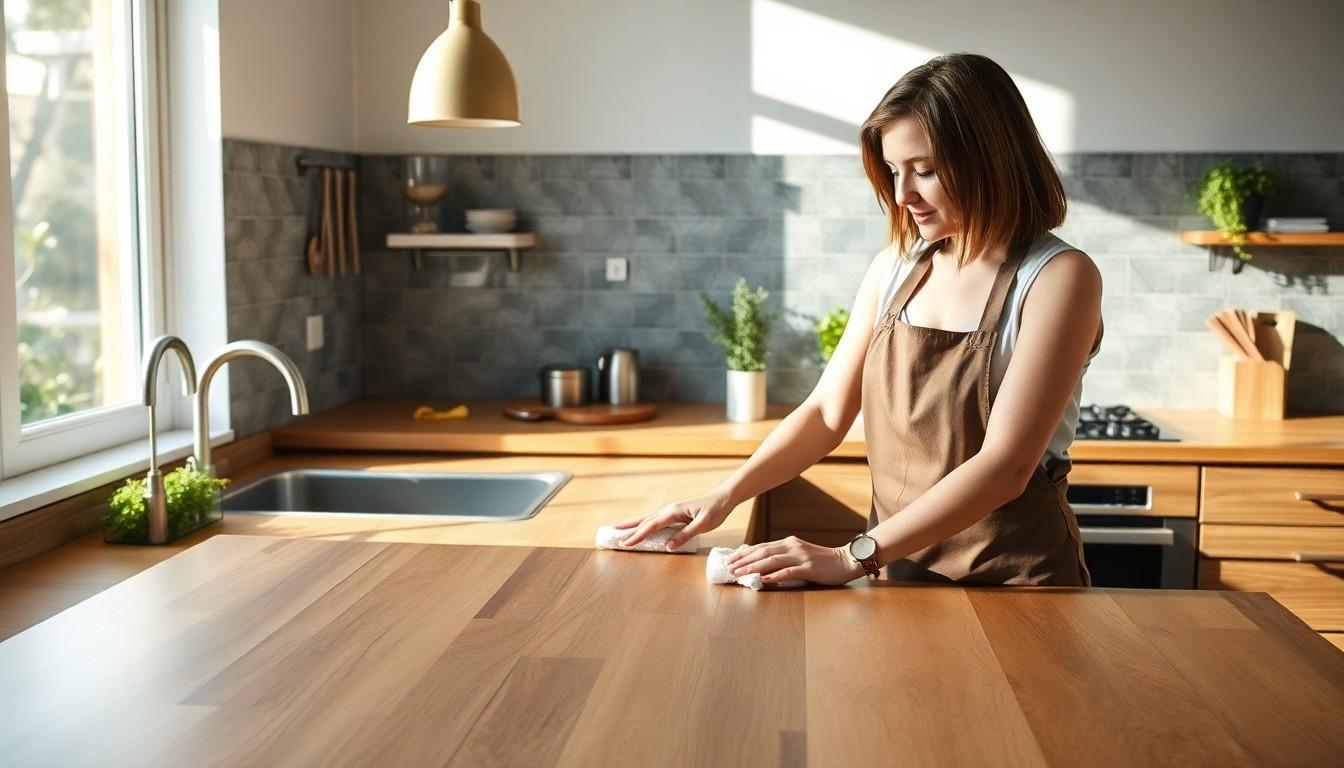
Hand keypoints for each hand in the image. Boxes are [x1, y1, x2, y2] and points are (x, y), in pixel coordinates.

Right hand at [611, 489, 734, 551]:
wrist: (724, 497)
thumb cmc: (715, 510)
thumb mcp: (703, 524)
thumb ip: (685, 534)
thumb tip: (668, 546)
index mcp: (673, 511)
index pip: (651, 526)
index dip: (637, 536)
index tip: (625, 543)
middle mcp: (669, 509)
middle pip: (644, 520)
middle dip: (628, 528)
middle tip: (611, 534)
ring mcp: (671, 511)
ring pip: (648, 519)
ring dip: (633, 525)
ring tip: (618, 529)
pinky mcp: (675, 514)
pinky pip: (656, 521)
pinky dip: (645, 525)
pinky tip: (641, 528)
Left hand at [725, 536, 862, 585]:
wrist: (845, 561)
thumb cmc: (821, 561)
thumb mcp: (799, 554)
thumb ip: (782, 558)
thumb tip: (761, 568)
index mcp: (788, 542)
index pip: (761, 546)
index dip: (744, 553)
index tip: (730, 559)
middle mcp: (792, 546)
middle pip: (763, 552)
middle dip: (744, 560)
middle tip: (729, 568)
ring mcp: (801, 557)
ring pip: (772, 560)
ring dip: (754, 567)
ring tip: (740, 573)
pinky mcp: (809, 568)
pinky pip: (789, 572)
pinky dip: (775, 576)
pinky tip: (764, 580)